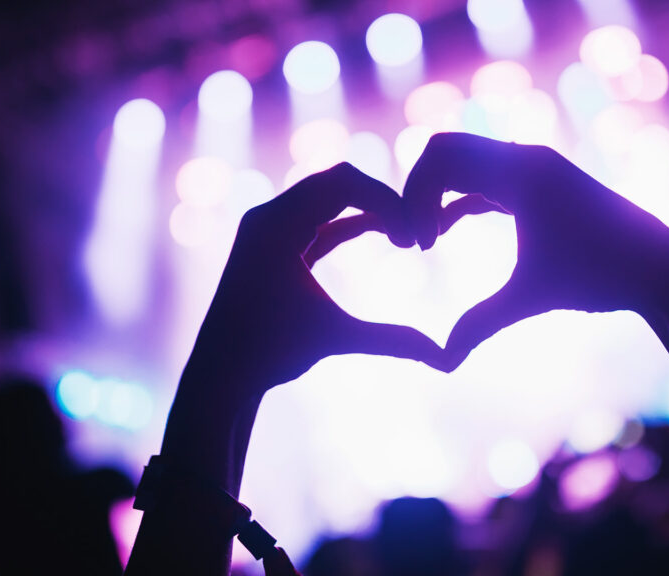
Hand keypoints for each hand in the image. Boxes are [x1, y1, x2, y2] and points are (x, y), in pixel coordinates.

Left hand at [182, 162, 443, 411]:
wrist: (220, 376)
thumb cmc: (271, 356)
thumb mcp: (336, 338)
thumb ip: (392, 341)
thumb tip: (448, 359)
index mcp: (277, 224)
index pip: (343, 181)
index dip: (387, 199)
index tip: (415, 234)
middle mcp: (269, 216)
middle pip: (336, 180)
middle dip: (381, 199)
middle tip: (416, 227)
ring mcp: (268, 229)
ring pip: (328, 197)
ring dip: (368, 208)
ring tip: (406, 232)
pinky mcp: (273, 245)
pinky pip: (319, 219)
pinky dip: (351, 223)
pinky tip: (384, 234)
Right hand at [403, 132, 668, 367]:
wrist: (659, 268)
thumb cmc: (599, 277)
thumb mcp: (533, 298)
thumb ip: (482, 323)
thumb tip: (443, 362)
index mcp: (520, 172)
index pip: (439, 156)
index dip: (413, 197)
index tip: (418, 248)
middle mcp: (526, 158)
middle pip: (445, 151)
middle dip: (419, 192)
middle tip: (413, 241)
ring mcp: (536, 168)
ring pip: (465, 164)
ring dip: (438, 196)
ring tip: (426, 243)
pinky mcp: (542, 185)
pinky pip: (485, 180)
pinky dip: (459, 201)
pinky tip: (444, 234)